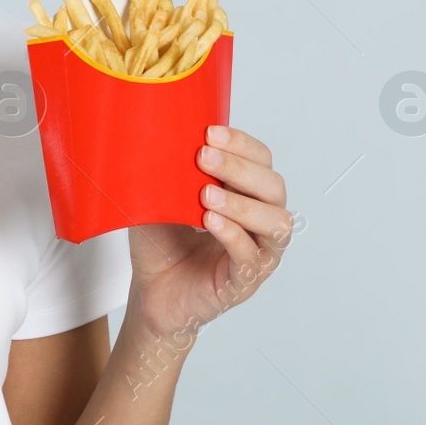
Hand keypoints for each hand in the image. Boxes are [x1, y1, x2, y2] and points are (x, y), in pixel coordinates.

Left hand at [124, 125, 291, 340]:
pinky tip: (209, 221)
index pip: (262, 161)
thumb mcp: (160, 198)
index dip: (242, 144)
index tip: (210, 132)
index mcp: (246, 195)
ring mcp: (257, 254)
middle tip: (204, 157)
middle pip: (274, 188)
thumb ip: (168, 172)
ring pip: (276, 223)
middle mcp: (260, 223)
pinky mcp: (243, 283)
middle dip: (240, 168)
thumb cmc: (161, 243)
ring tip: (206, 194)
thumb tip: (156, 134)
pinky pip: (251, 257)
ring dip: (242, 203)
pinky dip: (232, 235)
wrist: (150, 292)